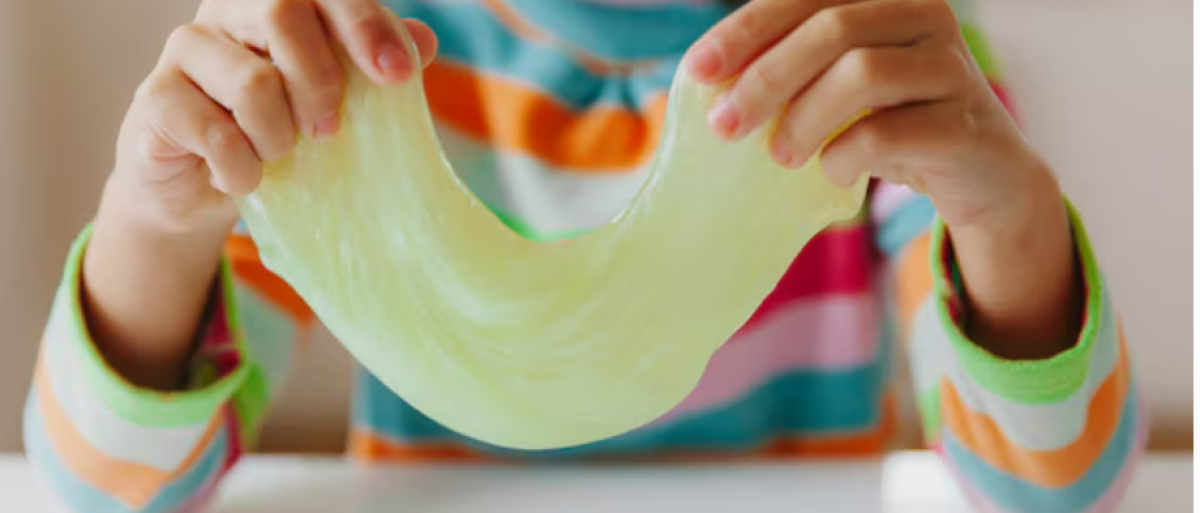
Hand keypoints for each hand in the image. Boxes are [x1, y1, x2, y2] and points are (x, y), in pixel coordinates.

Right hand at [107, 0, 437, 238]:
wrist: (202, 189)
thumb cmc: (277, 133)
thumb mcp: (333, 102)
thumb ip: (374, 67)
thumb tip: (424, 42)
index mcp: (274, 4)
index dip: (365, 24)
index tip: (399, 74)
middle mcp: (225, 14)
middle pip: (283, 14)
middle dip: (321, 82)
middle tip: (328, 130)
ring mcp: (184, 51)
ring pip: (254, 82)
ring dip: (279, 137)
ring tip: (277, 156)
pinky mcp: (155, 99)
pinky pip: (215, 132)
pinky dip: (242, 168)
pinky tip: (242, 178)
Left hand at [685, 0, 1080, 356]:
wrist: (980, 176)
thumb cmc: (893, 125)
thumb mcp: (838, 89)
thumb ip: (791, 72)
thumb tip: (706, 84)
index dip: (747, 29)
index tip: (697, 71)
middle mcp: (925, 17)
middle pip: (833, 28)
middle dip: (766, 77)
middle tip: (723, 126)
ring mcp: (952, 66)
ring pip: (863, 73)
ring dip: (804, 119)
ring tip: (782, 157)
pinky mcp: (965, 122)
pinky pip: (889, 131)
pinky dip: (844, 155)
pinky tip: (831, 172)